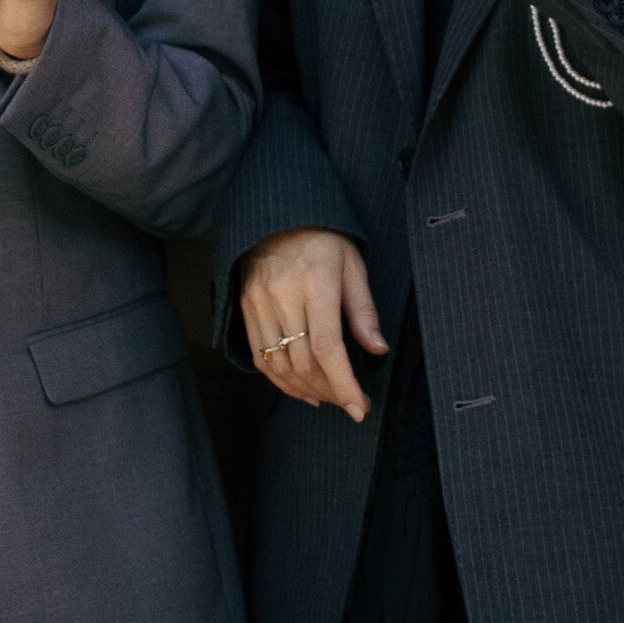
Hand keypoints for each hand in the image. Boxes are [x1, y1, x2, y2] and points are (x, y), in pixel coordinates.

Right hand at [239, 227, 386, 423]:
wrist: (278, 215)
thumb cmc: (323, 239)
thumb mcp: (352, 265)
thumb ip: (363, 310)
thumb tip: (378, 350)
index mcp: (316, 281)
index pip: (328, 346)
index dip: (344, 384)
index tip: (360, 407)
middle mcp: (283, 294)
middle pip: (304, 361)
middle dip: (330, 390)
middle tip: (350, 401)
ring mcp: (259, 302)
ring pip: (279, 365)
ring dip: (305, 390)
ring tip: (328, 397)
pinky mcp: (245, 308)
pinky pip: (259, 356)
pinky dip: (279, 380)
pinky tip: (300, 388)